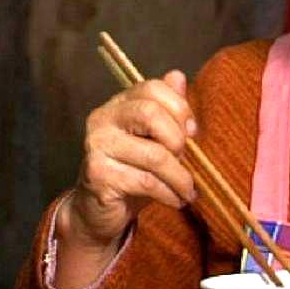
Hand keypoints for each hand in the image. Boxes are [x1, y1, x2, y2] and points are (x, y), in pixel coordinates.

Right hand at [67, 70, 198, 249]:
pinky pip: (146, 182)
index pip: (151, 88)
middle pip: (150, 114)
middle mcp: (102, 119)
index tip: (192, 132)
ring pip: (153, 155)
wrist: (98, 211)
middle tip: (187, 161)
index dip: (179, 107)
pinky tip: (175, 200)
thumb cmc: (132, 173)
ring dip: (180, 177)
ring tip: (188, 190)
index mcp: (117, 105)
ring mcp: (97, 146)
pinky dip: (168, 193)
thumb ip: (166, 111)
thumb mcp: (153, 141)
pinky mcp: (97, 174)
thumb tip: (179, 77)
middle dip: (177, 140)